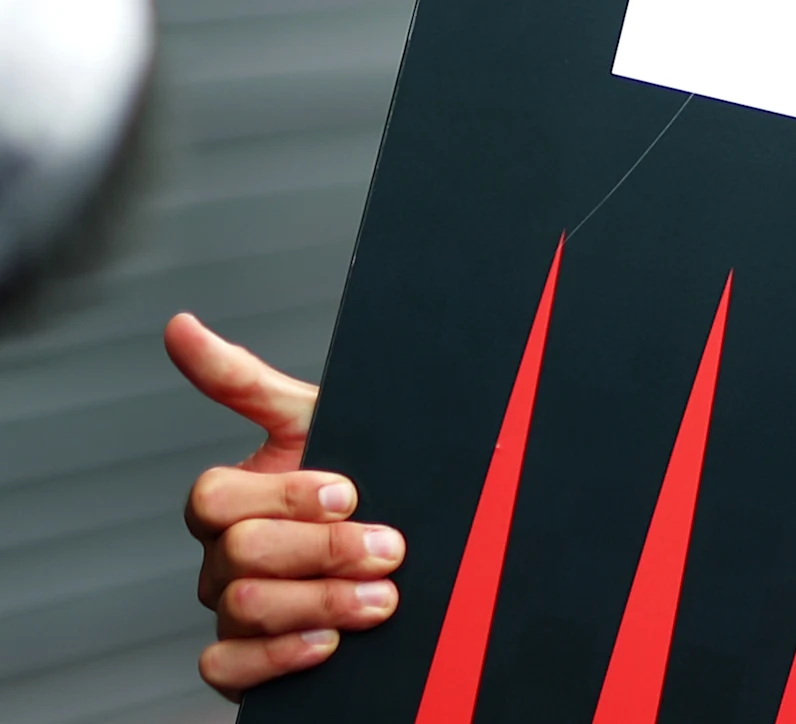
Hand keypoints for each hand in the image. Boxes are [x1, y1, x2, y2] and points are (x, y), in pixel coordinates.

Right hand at [168, 313, 401, 694]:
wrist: (414, 548)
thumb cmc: (360, 478)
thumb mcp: (319, 420)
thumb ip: (247, 381)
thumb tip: (179, 327)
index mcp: (232, 501)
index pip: (215, 497)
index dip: (285, 495)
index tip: (351, 491)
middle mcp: (221, 558)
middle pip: (237, 556)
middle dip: (323, 550)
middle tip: (388, 548)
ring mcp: (230, 611)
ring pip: (240, 611)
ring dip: (322, 603)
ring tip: (383, 597)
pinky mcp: (244, 662)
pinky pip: (223, 670)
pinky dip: (276, 658)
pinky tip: (328, 643)